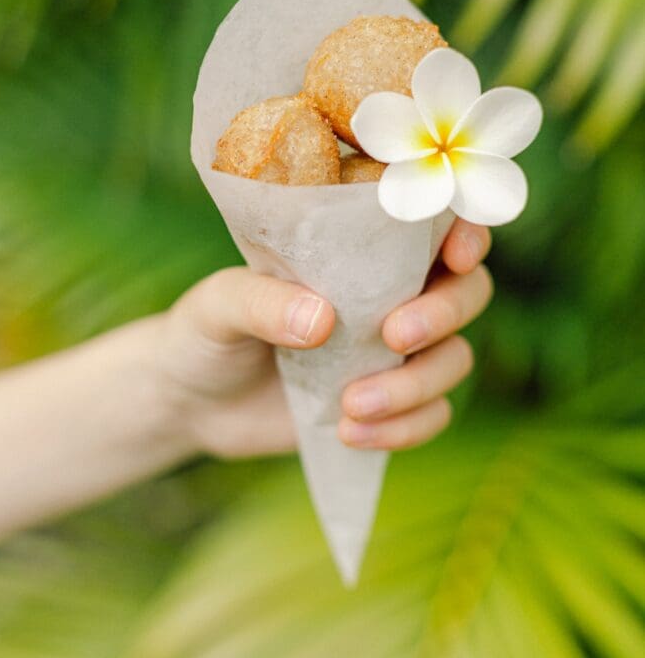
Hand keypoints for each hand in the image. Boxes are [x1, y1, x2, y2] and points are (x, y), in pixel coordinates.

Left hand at [157, 219, 491, 458]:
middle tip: (393, 336)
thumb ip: (262, 302)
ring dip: (415, 386)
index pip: (435, 225)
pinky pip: (432, 415)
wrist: (191, 402)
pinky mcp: (389, 404)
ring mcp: (394, 352)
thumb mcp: (218, 306)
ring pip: (453, 359)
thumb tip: (323, 321)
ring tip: (351, 406)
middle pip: (467, 291)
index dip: (465, 231)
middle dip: (444, 313)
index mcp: (357, 250)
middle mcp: (390, 294)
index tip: (456, 255)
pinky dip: (404, 428)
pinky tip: (349, 432)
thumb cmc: (204, 330)